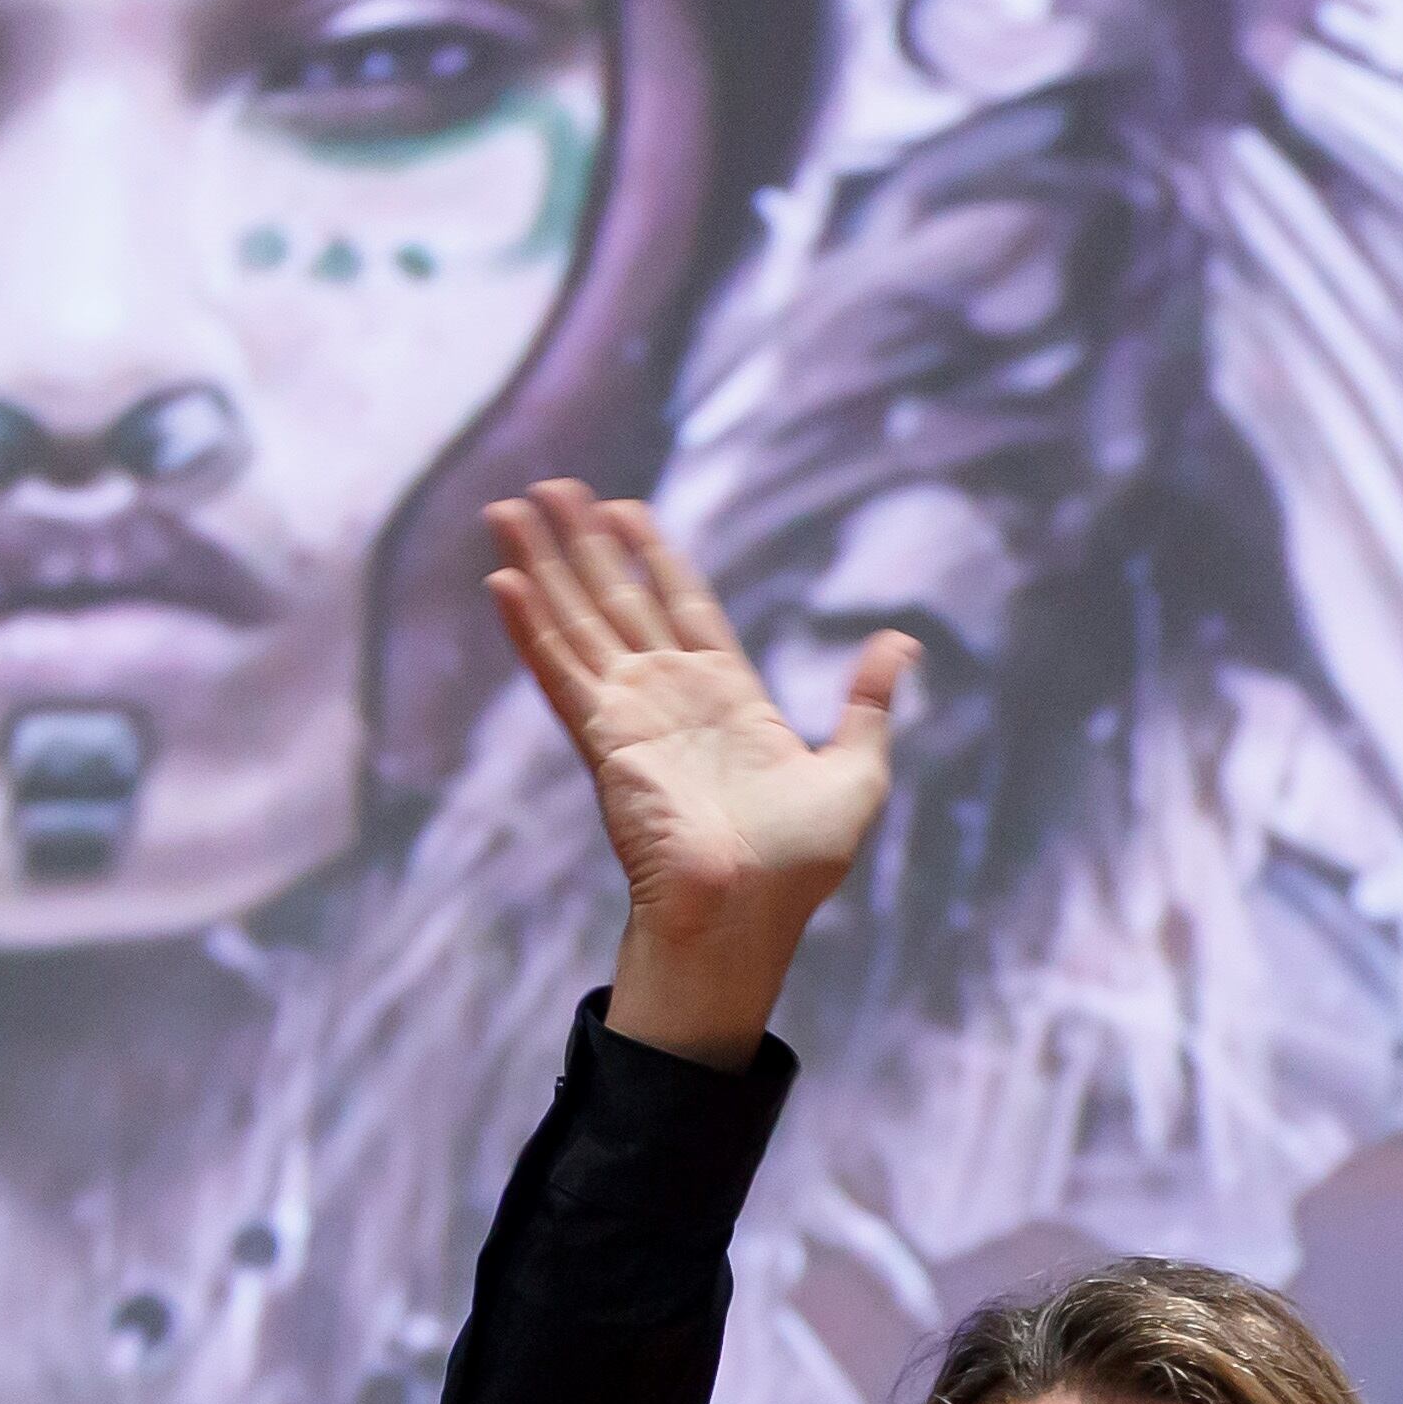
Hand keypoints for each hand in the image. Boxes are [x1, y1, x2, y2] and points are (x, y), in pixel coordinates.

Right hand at [486, 480, 915, 1070]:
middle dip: (583, 543)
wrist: (747, 917)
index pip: (682, 605)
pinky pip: (560, 671)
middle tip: (550, 486)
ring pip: (577, 622)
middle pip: (618, 599)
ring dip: (542, 564)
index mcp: (728, 697)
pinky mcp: (604, 740)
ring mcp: (631, 715)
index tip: (624, 509)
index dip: (652, 555)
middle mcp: (670, 697)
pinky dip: (530, 626)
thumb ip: (866, 703)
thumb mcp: (857, 772)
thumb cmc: (799, 866)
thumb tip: (900, 643)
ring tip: (507, 508)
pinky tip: (502, 579)